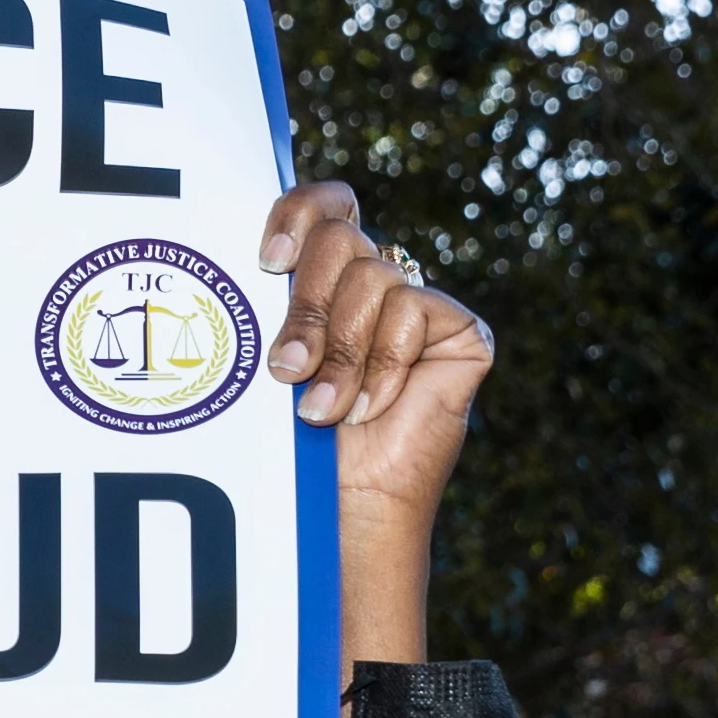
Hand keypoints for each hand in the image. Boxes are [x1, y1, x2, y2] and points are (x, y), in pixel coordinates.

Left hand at [257, 182, 493, 657]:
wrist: (338, 511)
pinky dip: (384, 365)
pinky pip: (416, 310)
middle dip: (306, 308)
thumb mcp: (262, 364)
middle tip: (285, 369)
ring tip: (319, 409)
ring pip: (373, 277)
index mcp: (321, 280)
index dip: (298, 212)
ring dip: (339, 352)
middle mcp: (371, 284)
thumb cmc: (287, 445)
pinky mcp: (461, 334)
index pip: (322, 205)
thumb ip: (268, 308)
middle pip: (341, 238)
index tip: (267, 260)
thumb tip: (257, 261)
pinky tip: (369, 408)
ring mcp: (417, 307)